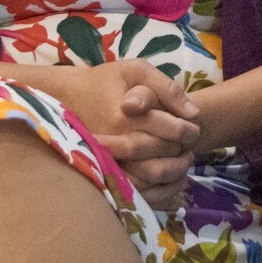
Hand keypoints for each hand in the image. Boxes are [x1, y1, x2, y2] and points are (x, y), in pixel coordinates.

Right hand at [51, 59, 199, 211]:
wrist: (67, 99)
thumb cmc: (105, 81)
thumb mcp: (136, 70)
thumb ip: (166, 87)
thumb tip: (194, 113)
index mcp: (125, 115)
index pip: (171, 129)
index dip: (189, 130)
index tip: (195, 128)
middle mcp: (116, 142)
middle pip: (164, 153)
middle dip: (184, 150)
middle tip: (191, 145)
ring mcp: (108, 161)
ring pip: (154, 176)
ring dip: (176, 171)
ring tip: (183, 160)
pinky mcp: (104, 175)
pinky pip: (139, 192)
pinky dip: (161, 189)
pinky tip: (170, 178)